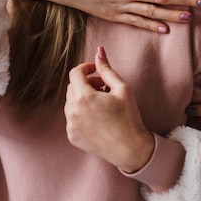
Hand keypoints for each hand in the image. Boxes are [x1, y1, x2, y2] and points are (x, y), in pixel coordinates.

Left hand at [64, 46, 154, 172]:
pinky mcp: (72, 136)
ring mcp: (70, 126)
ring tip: (102, 103)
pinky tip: (98, 117)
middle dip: (86, 83)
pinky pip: (72, 117)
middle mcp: (72, 111)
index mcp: (83, 97)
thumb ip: (107, 69)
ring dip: (83, 97)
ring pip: (71, 102)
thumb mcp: (122, 88)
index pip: (75, 73)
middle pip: (73, 86)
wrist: (130, 149)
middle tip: (104, 88)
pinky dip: (81, 112)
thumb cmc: (129, 117)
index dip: (86, 68)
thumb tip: (99, 51)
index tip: (97, 71)